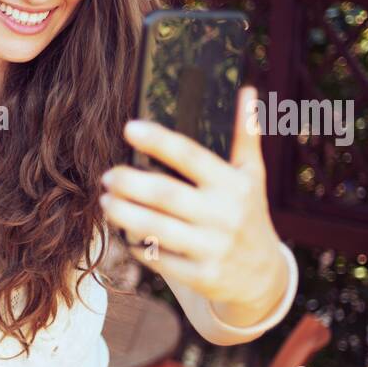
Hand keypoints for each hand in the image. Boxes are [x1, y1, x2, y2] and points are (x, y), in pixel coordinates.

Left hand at [99, 86, 287, 323]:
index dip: (159, 141)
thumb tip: (245, 90)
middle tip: (106, 175)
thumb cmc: (247, 214)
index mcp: (235, 185)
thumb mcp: (251, 177)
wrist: (263, 276)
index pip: (191, 156)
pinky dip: (137, 246)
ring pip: (156, 228)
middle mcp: (225, 215)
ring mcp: (213, 247)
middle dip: (129, 183)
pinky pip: (159, 259)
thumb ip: (245, 136)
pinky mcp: (202, 276)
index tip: (128, 127)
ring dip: (124, 214)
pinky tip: (124, 234)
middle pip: (165, 194)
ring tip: (105, 202)